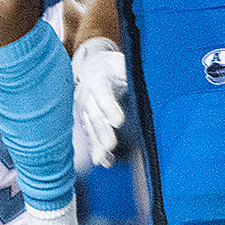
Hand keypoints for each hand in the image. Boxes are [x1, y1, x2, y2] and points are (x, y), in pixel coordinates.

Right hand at [72, 36, 127, 167]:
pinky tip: (104, 161)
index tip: (118, 121)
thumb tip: (140, 75)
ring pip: (90, 129)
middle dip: (102, 132)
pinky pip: (90, 136)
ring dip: (96, 144)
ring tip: (102, 159)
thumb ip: (125, 70)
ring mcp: (84, 111)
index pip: (103, 95)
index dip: (109, 108)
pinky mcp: (86, 121)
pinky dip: (96, 149)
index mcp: (97, 82)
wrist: (90, 69)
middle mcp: (87, 98)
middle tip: (110, 145)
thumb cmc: (110, 67)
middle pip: (95, 116)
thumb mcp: (118, 63)